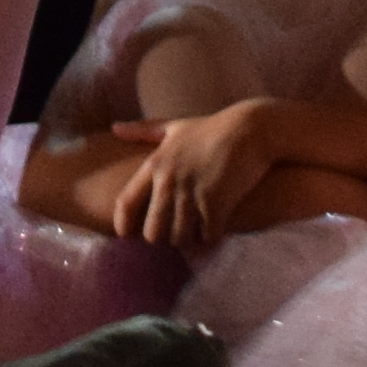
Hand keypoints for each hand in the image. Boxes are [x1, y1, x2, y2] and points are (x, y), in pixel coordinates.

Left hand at [105, 104, 282, 248]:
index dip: (122, 225)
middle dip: (162, 238)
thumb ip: (143, 130)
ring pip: (179, 238)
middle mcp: (169, 181)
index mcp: (155, 164)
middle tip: (173, 234)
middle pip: (152, 232)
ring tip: (195, 233)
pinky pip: (206, 237)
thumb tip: (115, 128)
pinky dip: (210, 239)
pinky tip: (215, 230)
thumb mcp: (175, 126)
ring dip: (187, 240)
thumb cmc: (212, 128)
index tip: (127, 235)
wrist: (251, 129)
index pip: (125, 203)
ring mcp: (192, 193)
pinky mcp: (216, 203)